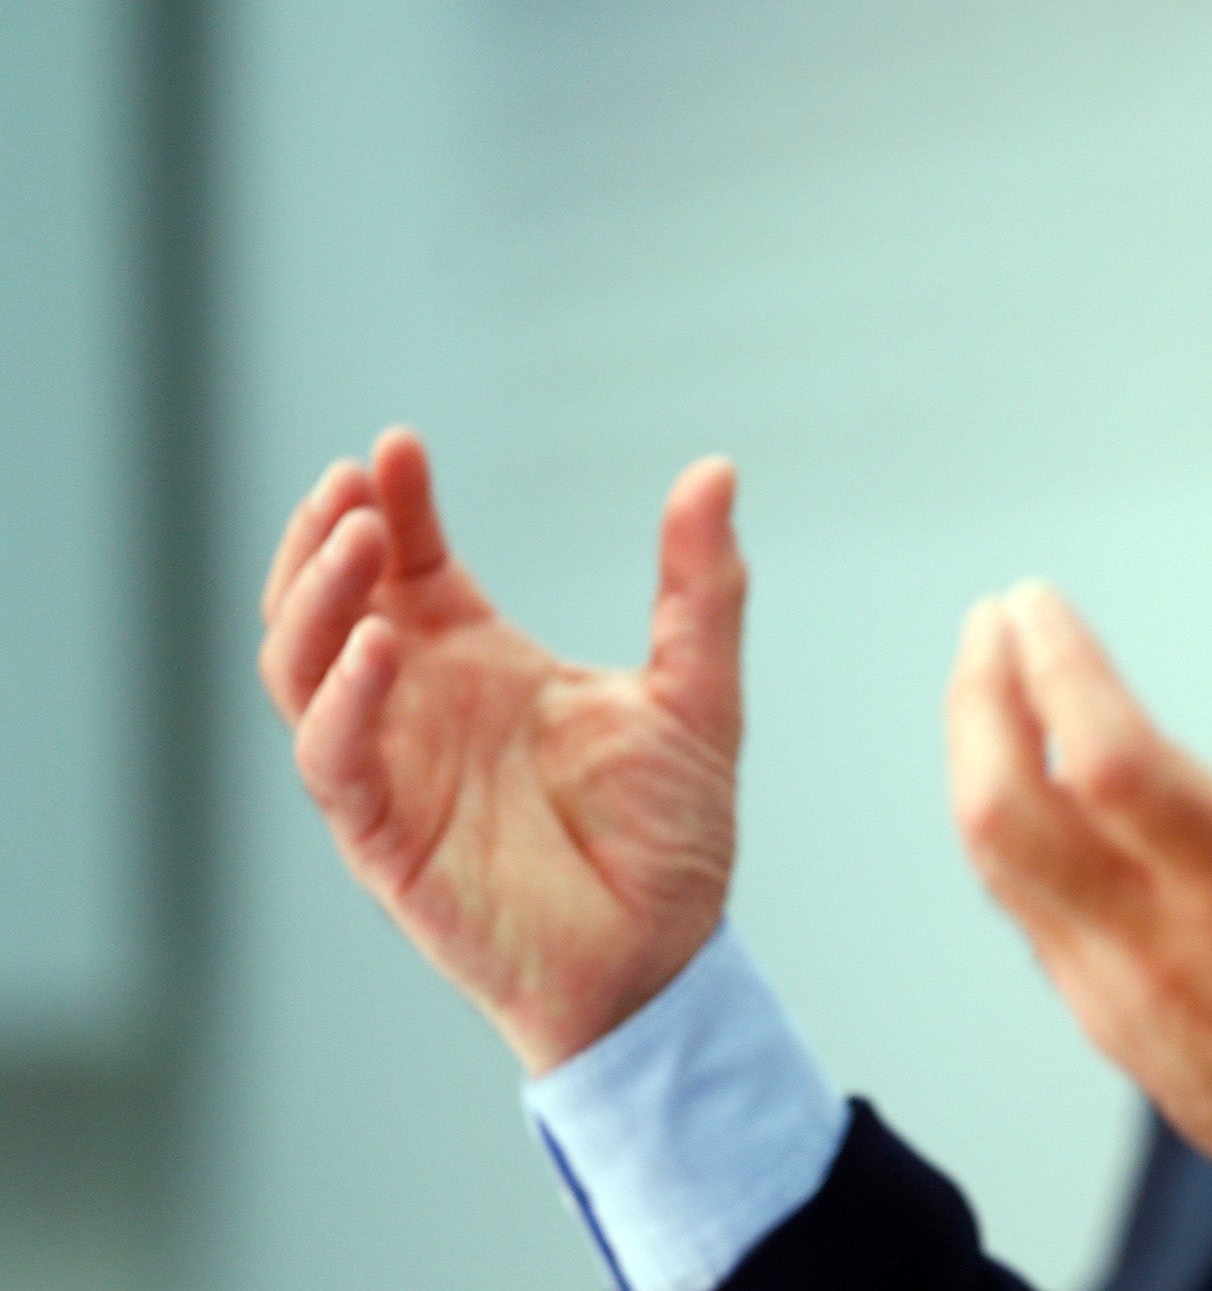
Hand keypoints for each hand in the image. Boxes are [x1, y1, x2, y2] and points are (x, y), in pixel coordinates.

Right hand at [257, 428, 746, 1073]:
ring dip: (315, 597)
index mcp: (483, 665)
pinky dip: (340, 701)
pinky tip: (377, 647)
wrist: (668, 959)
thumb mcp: (697, 694)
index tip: (397, 446)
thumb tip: (716, 470)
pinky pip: (333, 761)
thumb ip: (701, 589)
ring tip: (359, 536)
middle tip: (354, 481)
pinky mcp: (385, 839)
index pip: (412, 565)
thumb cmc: (671, 838)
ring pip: (301, 668)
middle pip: (329, 602)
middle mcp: (424, 707)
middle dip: (328, 538)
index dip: (395, 504)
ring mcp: (396, 769)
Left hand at [944, 540, 1211, 1269]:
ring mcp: (1125, 1001)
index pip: (1109, 763)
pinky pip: (1024, 908)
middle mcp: (1172, 955)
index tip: (1032, 597)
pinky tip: (1025, 771)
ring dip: (974, 754)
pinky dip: (1005, 824)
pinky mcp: (1109, 1028)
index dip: (1055, 667)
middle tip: (992, 617)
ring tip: (991, 674)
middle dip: (980, 697)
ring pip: (999, 863)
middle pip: (1009, 812)